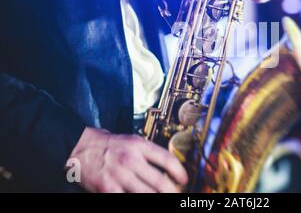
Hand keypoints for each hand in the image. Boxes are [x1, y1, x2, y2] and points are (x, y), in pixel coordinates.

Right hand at [67, 127, 187, 192]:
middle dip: (172, 191)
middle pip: (160, 182)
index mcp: (139, 145)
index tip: (184, 179)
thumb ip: (147, 152)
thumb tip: (164, 165)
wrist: (79, 146)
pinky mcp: (108, 189)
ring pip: (147, 194)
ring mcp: (120, 176)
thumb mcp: (130, 140)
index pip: (167, 159)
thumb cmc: (105, 143)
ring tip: (161, 197)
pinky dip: (136, 200)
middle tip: (175, 194)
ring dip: (157, 197)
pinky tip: (139, 198)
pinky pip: (127, 198)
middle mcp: (131, 160)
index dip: (180, 172)